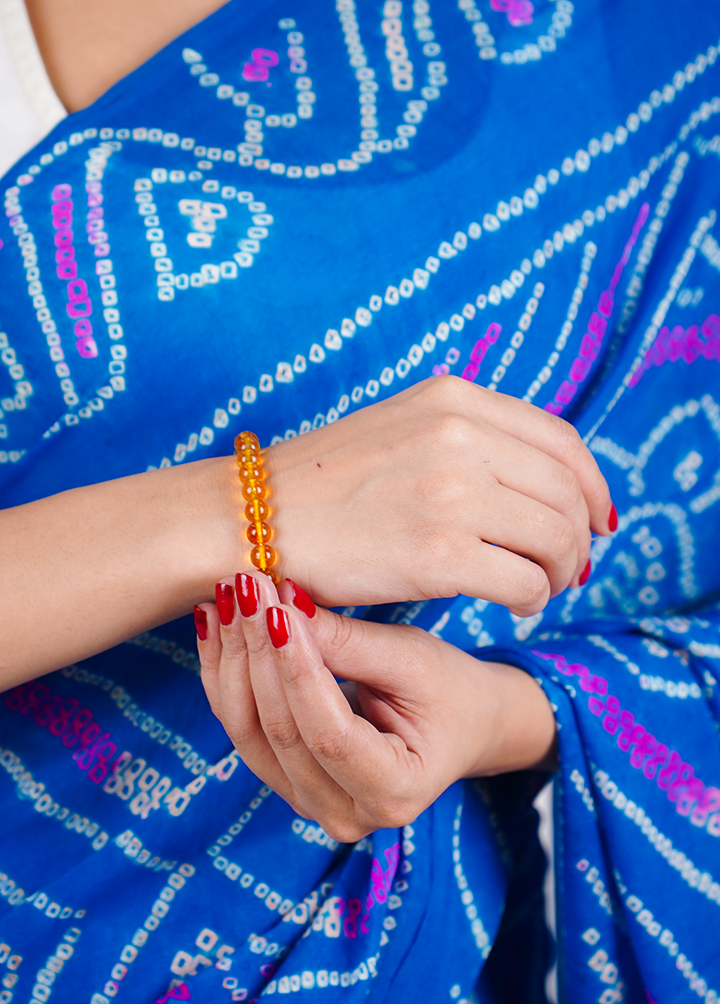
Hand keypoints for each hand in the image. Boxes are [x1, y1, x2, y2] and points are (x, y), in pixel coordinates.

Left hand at [195, 573, 555, 841]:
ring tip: (224, 598)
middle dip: (258, 652)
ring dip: (232, 660)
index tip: (277, 604)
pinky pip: (241, 727)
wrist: (461, 722)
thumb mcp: (413, 659)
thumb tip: (284, 605)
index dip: (297, 667)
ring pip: (249, 731)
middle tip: (244, 585)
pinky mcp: (285, 780)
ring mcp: (309, 803)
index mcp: (394, 792)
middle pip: (280, 733)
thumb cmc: (450, 689)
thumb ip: (349, 643)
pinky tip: (216, 625)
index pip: (328, 732)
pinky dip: (226, 674)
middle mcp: (345, 813)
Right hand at [265, 376, 613, 616]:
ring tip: (541, 588)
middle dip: (580, 537)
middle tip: (570, 567)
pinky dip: (533, 598)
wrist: (249, 519)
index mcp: (453, 400)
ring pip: (555, 539)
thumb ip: (466, 436)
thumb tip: (535, 480)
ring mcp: (450, 494)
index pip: (560, 440)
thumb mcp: (400, 428)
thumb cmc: (322, 485)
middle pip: (567, 492)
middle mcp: (459, 436)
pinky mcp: (437, 555)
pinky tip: (515, 604)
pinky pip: (525, 581)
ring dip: (561, 572)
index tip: (596, 518)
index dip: (591, 485)